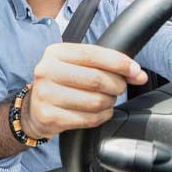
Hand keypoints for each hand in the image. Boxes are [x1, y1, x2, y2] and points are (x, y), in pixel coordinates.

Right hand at [21, 43, 147, 139]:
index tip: (135, 71)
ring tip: (107, 99)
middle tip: (119, 88)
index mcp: (55, 52)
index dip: (118, 62)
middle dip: (117, 85)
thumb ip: (104, 64)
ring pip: (95, 101)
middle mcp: (47, 70)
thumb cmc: (61, 82)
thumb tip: (137, 73)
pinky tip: (100, 112)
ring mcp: (45, 94)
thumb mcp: (76, 65)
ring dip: (110, 102)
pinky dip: (102, 116)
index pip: (92, 54)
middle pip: (96, 78)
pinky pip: (88, 119)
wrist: (34, 108)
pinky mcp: (49, 116)